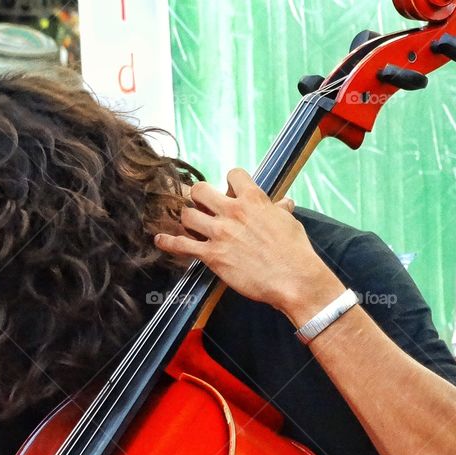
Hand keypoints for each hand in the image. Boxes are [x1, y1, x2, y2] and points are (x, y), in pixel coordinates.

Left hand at [155, 168, 343, 322]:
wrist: (293, 278)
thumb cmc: (295, 252)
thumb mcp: (289, 223)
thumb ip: (279, 211)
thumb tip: (284, 203)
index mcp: (253, 200)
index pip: (233, 174)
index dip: (230, 181)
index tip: (229, 189)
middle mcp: (232, 212)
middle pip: (200, 190)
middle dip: (199, 197)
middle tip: (203, 206)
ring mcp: (219, 233)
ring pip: (187, 215)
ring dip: (188, 219)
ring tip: (190, 225)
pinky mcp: (212, 255)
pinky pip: (182, 245)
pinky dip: (168, 242)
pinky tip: (160, 239)